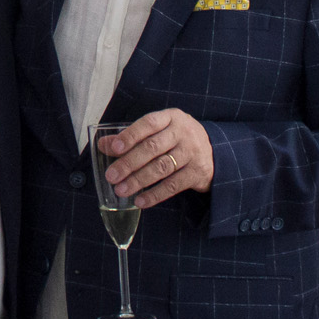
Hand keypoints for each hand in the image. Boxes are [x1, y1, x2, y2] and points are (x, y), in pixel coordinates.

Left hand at [99, 108, 214, 207]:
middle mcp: (183, 132)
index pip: (148, 123)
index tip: (113, 148)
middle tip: (111, 175)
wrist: (214, 152)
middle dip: (129, 163)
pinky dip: (155, 195)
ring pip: (162, 167)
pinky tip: (140, 201)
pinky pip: (173, 185)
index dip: (130, 135)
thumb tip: (103, 145)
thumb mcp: (159, 131)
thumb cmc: (176, 139)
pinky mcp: (198, 172)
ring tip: (121, 189)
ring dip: (139, 180)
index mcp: (171, 117)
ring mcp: (192, 152)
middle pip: (152, 148)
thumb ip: (132, 136)